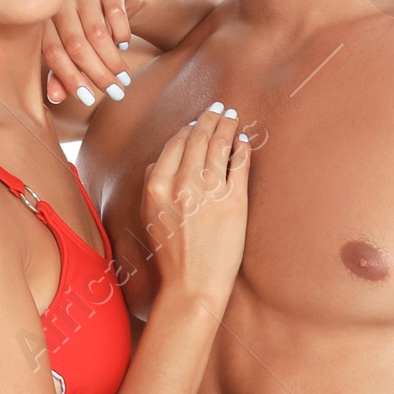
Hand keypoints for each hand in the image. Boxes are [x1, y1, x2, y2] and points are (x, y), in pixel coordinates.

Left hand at [42, 0, 142, 105]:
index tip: (88, 99)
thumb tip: (55, 97)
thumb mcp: (76, 55)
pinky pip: (115, 12)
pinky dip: (122, 33)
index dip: (69, 78)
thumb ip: (62, 74)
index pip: (52, 52)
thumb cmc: (90, 33)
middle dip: (97, 73)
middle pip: (75, 44)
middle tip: (115, 92)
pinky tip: (124, 45)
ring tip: (124, 77)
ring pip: (96, 32)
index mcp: (46, 21)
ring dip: (112, 60)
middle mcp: (61, 2)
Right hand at [143, 105, 250, 316]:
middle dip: (209, 118)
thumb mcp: (149, 218)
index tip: (197, 121)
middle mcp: (182, 184)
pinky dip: (242, 148)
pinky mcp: (233, 201)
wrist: (192, 285)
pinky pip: (239, 163)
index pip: (175, 144)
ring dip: (227, 125)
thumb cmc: (171, 256)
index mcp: (157, 186)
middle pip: (198, 138)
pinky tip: (244, 141)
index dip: (188, 128)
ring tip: (232, 116)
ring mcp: (209, 191)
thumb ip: (151, 187)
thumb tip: (158, 164)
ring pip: (219, 144)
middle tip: (219, 109)